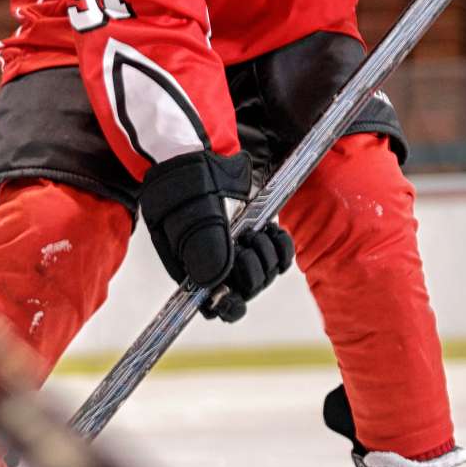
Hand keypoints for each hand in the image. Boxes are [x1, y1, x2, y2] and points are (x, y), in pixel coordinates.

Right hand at [137, 151, 293, 321]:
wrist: (194, 159)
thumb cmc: (183, 187)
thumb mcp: (189, 213)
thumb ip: (202, 245)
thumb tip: (216, 281)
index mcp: (195, 272)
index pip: (216, 308)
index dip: (229, 305)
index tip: (235, 290)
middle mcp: (219, 268)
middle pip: (248, 291)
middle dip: (253, 269)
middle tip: (243, 240)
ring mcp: (240, 254)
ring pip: (267, 274)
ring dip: (268, 254)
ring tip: (254, 230)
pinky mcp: (258, 238)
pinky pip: (282, 256)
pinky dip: (281, 244)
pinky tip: (271, 230)